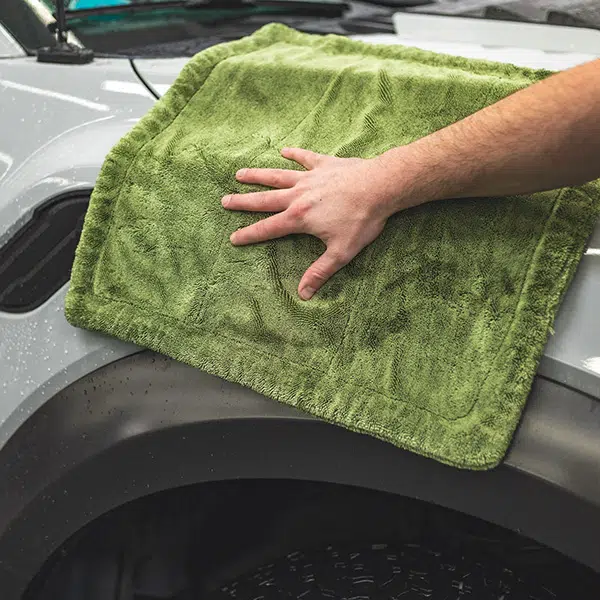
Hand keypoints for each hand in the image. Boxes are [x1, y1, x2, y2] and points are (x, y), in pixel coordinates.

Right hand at [222, 147, 401, 299]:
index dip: (249, 235)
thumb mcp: (341, 252)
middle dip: (243, 202)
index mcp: (299, 218)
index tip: (233, 238)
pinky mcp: (324, 164)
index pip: (268, 229)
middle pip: (264, 200)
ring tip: (239, 174)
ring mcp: (310, 178)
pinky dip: (294, 154)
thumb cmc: (362, 220)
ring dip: (258, 175)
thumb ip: (320, 272)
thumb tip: (303, 294)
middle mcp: (298, 196)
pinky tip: (284, 150)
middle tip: (224, 200)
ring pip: (277, 176)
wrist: (380, 186)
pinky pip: (305, 158)